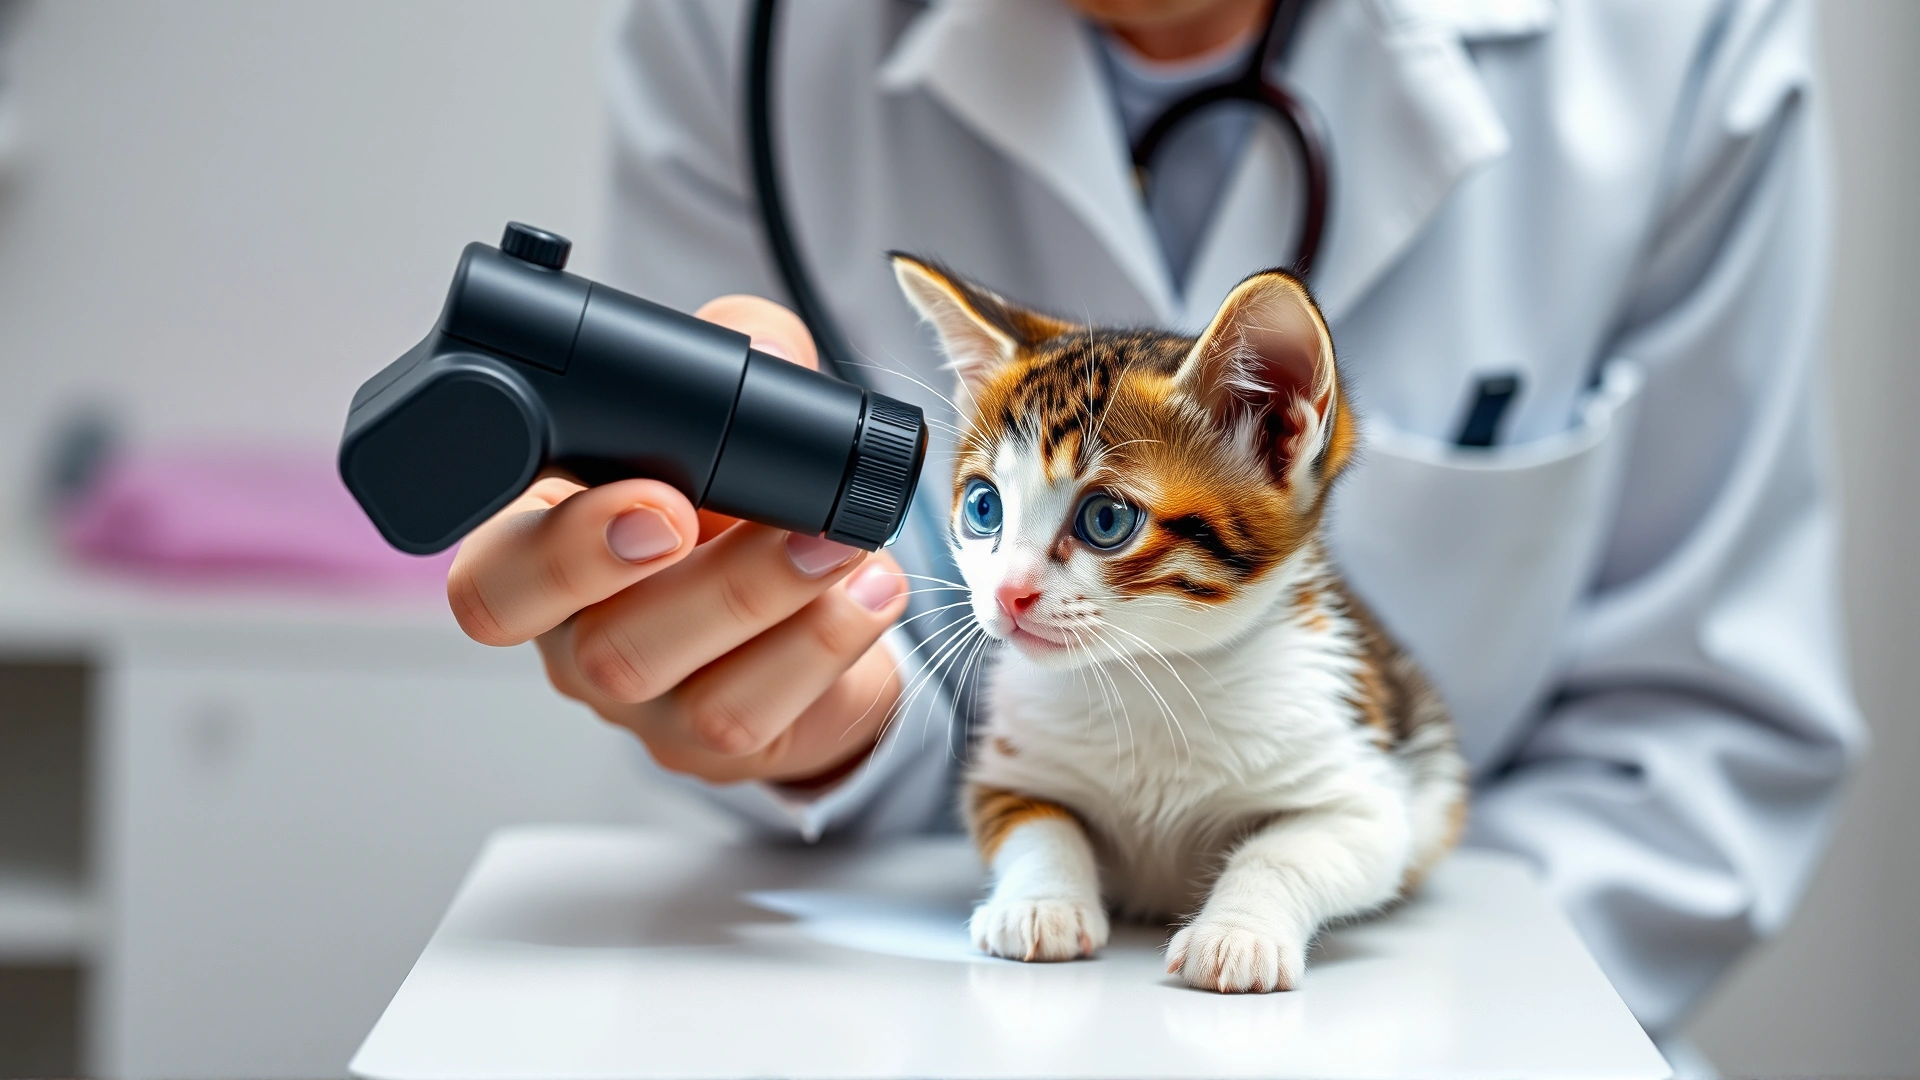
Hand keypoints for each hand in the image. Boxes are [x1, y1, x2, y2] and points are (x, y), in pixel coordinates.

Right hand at [446, 296, 909, 785]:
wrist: (797, 606)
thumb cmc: (730, 503)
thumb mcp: (722, 410)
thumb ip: (736, 348)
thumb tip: (776, 355)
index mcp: (538, 548)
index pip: (490, 578)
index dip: (558, 548)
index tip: (653, 498)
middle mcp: (573, 638)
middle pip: (588, 642)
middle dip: (672, 580)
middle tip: (722, 522)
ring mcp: (642, 702)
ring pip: (679, 680)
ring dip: (767, 599)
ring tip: (840, 544)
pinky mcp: (716, 744)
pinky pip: (753, 712)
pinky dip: (825, 644)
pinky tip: (872, 591)